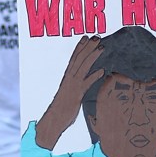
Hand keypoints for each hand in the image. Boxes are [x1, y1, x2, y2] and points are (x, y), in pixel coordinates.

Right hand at [35, 35, 104, 149]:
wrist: (53, 120)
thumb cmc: (61, 109)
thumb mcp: (70, 94)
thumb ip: (76, 86)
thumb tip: (83, 82)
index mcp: (67, 77)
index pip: (74, 58)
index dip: (80, 47)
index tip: (87, 37)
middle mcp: (69, 79)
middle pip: (79, 59)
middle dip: (88, 47)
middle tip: (96, 36)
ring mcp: (73, 86)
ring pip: (83, 67)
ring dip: (92, 56)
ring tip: (101, 47)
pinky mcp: (76, 95)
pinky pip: (86, 84)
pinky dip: (94, 76)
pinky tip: (102, 71)